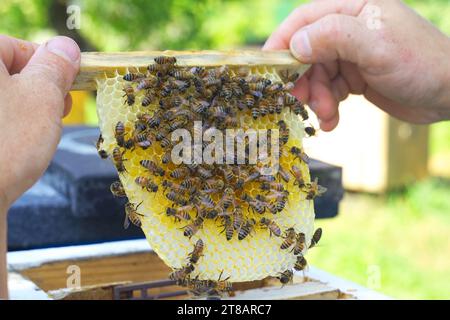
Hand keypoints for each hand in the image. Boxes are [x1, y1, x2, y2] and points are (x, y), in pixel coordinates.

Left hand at [0, 35, 79, 213]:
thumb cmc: (5, 144)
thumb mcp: (43, 97)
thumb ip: (56, 66)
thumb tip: (66, 47)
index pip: (17, 47)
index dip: (48, 68)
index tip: (67, 89)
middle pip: (4, 72)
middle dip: (35, 92)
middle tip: (55, 114)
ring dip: (22, 111)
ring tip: (33, 134)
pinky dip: (4, 126)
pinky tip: (12, 145)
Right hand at [264, 0, 449, 130]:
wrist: (449, 94)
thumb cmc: (420, 63)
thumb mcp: (377, 46)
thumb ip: (335, 37)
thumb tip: (296, 44)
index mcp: (352, 8)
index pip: (304, 20)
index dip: (282, 43)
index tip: (268, 69)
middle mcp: (347, 28)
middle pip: (305, 53)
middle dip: (302, 81)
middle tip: (300, 103)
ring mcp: (349, 54)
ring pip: (314, 76)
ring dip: (315, 99)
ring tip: (327, 116)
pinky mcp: (353, 76)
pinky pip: (327, 90)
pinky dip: (326, 107)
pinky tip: (333, 120)